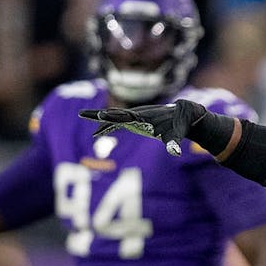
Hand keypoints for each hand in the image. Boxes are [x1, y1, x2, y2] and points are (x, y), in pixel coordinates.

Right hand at [78, 100, 207, 155]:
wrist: (183, 115)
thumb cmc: (179, 126)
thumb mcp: (176, 136)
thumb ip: (174, 143)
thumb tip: (175, 152)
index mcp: (143, 117)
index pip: (124, 117)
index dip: (112, 116)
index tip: (101, 115)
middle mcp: (136, 115)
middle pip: (113, 114)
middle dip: (98, 115)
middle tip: (82, 113)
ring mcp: (134, 117)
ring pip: (113, 118)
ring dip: (99, 121)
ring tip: (83, 119)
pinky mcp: (135, 121)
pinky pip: (118, 123)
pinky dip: (107, 127)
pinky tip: (98, 133)